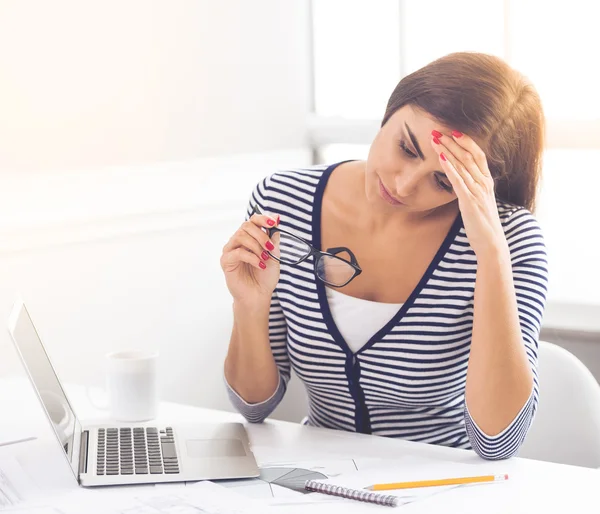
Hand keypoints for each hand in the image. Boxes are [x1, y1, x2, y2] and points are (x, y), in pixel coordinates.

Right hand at [220, 211, 280, 303]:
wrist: (258, 296)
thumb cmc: (264, 277)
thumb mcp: (274, 256)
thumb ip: (273, 240)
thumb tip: (276, 223)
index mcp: (250, 238)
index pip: (253, 221)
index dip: (263, 218)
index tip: (274, 222)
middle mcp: (238, 242)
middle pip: (246, 226)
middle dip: (261, 235)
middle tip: (270, 248)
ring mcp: (231, 250)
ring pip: (241, 236)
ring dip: (256, 246)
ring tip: (264, 258)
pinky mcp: (226, 261)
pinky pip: (237, 252)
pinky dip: (251, 257)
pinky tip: (259, 265)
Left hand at [430, 130, 507, 256]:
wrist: (491, 243)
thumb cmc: (483, 224)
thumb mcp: (479, 201)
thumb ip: (472, 188)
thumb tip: (459, 178)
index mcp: (487, 182)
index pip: (478, 155)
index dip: (466, 142)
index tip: (453, 131)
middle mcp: (484, 183)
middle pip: (468, 156)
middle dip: (452, 142)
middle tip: (438, 130)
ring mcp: (478, 192)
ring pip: (462, 165)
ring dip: (448, 150)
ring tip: (436, 139)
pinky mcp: (470, 202)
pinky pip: (459, 181)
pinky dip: (450, 168)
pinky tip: (441, 158)